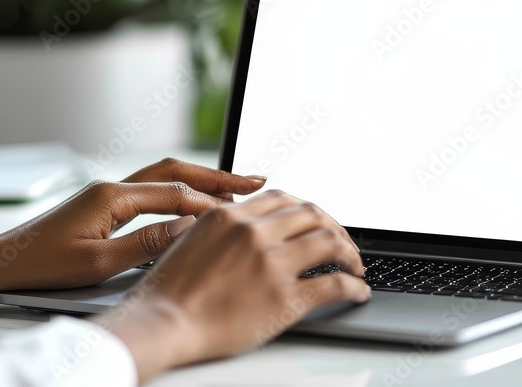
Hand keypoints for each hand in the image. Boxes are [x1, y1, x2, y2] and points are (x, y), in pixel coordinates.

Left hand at [0, 158, 266, 307]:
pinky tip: (196, 200)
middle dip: (218, 176)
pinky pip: (153, 187)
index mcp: (111, 197)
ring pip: (166, 176)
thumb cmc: (41, 266)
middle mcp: (113, 186)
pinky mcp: (105, 203)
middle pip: (177, 172)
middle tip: (255, 180)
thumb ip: (145, 243)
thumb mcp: (96, 264)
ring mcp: (108, 192)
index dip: (211, 203)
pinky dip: (182, 189)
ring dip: (202, 179)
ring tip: (236, 187)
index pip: (175, 194)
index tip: (241, 212)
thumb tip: (188, 228)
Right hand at [95, 190, 369, 382]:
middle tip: (343, 244)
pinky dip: (354, 286)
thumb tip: (241, 221)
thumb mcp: (188, 238)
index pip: (284, 198)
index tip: (315, 222)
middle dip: (335, 228)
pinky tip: (358, 292)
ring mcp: (272, 263)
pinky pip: (334, 284)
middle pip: (312, 214)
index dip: (306, 210)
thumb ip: (220, 226)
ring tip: (356, 266)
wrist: (162, 323)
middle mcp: (255, 232)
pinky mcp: (285, 297)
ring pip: (330, 241)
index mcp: (231, 215)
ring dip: (350, 253)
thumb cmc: (167, 290)